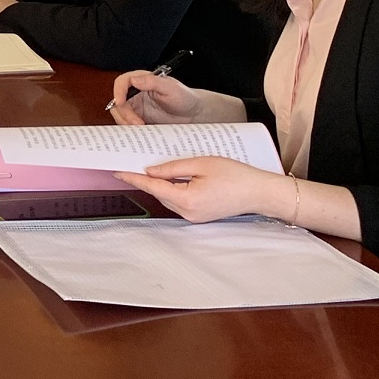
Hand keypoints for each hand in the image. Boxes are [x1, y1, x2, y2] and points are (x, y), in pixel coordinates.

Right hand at [107, 71, 241, 125]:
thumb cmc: (185, 97)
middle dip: (124, 113)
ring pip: (120, 114)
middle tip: (137, 122)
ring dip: (127, 122)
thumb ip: (152, 81)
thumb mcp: (171, 87)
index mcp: (142, 81)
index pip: (122, 82)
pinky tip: (142, 131)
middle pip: (118, 101)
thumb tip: (134, 79)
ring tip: (141, 128)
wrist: (194, 115)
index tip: (120, 102)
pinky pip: (128, 124)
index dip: (118, 91)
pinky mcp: (139, 119)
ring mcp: (137, 107)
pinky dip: (131, 129)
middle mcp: (136, 93)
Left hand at [116, 157, 296, 224]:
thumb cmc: (237, 176)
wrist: (261, 193)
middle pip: (159, 193)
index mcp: (187, 200)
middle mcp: (188, 213)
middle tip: (131, 162)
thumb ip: (173, 167)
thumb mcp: (202, 163)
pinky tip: (171, 176)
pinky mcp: (200, 215)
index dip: (133, 177)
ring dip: (160, 183)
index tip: (117, 171)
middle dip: (145, 178)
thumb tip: (151, 170)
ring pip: (168, 197)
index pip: (153, 186)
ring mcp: (194, 217)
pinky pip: (179, 201)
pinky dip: (172, 189)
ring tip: (150, 166)